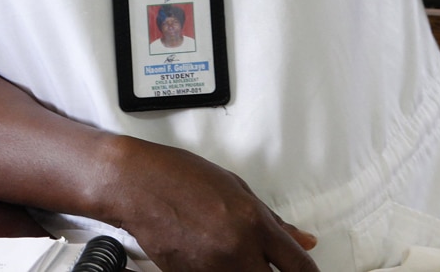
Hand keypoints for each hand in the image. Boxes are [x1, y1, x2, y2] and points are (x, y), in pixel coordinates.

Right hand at [100, 137, 318, 271]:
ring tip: (235, 256)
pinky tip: (215, 258)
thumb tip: (304, 239)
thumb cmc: (180, 177)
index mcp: (253, 223)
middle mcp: (236, 250)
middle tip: (269, 265)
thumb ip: (274, 220)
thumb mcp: (237, 188)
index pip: (299, 265)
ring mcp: (212, 268)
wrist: (136, 185)